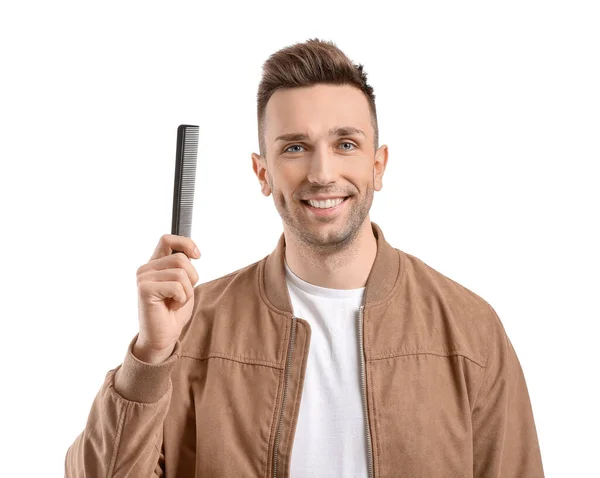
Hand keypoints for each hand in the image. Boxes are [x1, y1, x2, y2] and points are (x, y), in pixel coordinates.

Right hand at [134, 234, 200, 362]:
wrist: (163, 337)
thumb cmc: (173, 312)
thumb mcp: (184, 284)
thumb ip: (184, 266)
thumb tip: (192, 253)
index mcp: (154, 264)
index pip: (167, 239)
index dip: (185, 243)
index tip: (197, 256)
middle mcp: (146, 268)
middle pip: (180, 258)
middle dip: (192, 278)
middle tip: (182, 295)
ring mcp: (143, 278)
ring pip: (180, 273)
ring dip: (187, 291)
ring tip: (176, 301)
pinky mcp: (144, 289)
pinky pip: (176, 286)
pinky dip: (181, 298)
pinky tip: (171, 306)